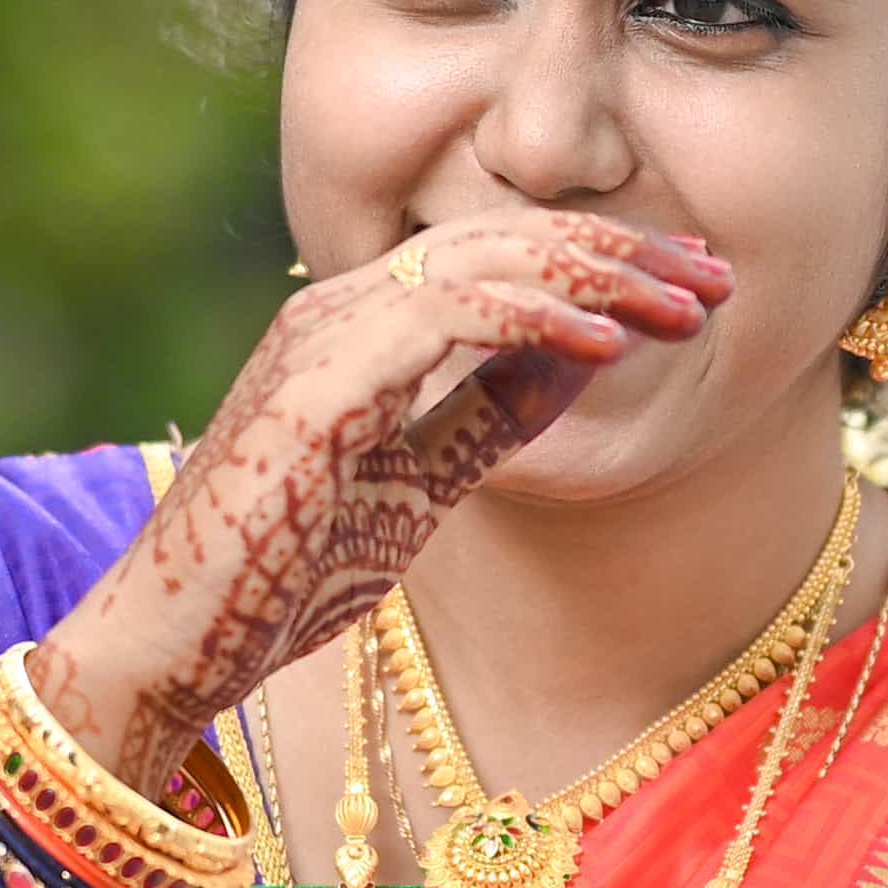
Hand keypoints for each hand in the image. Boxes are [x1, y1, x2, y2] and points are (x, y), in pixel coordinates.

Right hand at [32, 212, 730, 794]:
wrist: (169, 650)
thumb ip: (488, 416)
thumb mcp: (418, 489)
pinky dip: (534, 318)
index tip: (695, 283)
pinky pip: (443, 318)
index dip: (602, 259)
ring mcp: (317, 341)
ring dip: (598, 276)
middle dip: (620, 250)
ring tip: (688, 305)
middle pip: (499, 237)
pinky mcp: (314, 391)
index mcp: (356, 330)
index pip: (496, 255)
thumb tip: (581, 356)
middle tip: (718, 276)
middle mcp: (334, 312)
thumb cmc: (277, 579)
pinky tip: (608, 342)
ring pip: (479, 258)